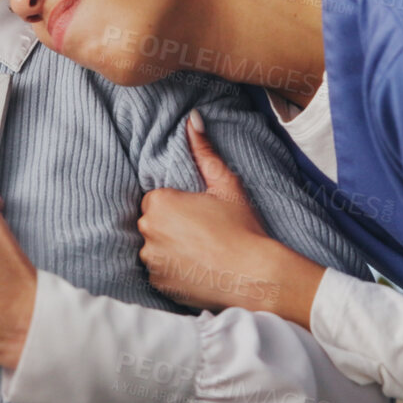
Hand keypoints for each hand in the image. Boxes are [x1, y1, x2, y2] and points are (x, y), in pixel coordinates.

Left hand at [138, 110, 324, 326]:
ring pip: (154, 248)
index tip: (199, 214)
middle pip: (152, 223)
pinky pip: (158, 272)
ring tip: (200, 251)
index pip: (157, 199)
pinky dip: (172, 270)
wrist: (255, 276)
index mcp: (158, 203)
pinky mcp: (157, 284)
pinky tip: (196, 268)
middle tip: (203, 232)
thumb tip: (192, 118)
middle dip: (171, 225)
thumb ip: (204, 150)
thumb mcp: (225, 184)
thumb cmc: (242, 227)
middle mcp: (147, 231)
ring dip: (169, 248)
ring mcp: (150, 260)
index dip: (179, 206)